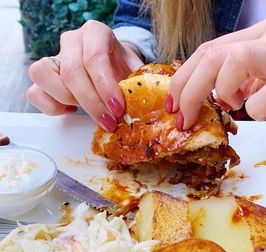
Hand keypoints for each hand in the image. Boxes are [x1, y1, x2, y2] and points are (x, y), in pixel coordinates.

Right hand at [27, 20, 143, 131]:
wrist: (111, 62)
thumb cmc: (121, 66)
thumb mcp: (134, 69)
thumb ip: (138, 82)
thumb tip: (147, 102)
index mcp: (96, 33)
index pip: (95, 58)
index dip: (106, 87)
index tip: (118, 108)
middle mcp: (72, 41)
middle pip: (71, 72)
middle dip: (92, 103)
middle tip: (109, 121)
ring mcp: (53, 56)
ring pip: (43, 75)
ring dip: (68, 101)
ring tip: (90, 111)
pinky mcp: (43, 76)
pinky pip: (34, 92)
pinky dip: (51, 106)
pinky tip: (71, 110)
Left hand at [167, 17, 265, 147]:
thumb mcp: (262, 80)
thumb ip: (234, 79)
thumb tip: (201, 93)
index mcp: (262, 36)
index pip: (209, 50)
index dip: (184, 78)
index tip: (173, 104)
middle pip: (215, 54)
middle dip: (189, 89)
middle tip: (183, 117)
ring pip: (238, 61)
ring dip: (218, 92)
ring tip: (228, 108)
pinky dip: (255, 108)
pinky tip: (259, 114)